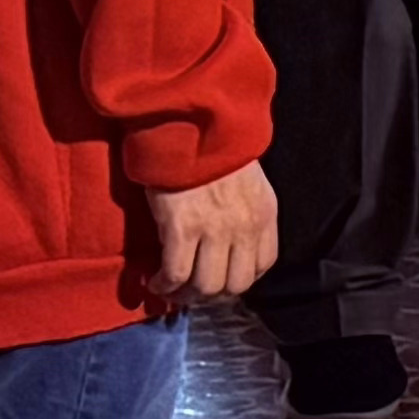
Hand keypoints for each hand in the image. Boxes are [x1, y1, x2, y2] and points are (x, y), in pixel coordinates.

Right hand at [126, 163, 279, 312]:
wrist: (189, 122)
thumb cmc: (212, 148)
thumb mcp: (247, 182)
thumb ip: (246, 213)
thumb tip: (230, 245)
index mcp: (264, 213)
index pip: (262, 265)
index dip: (239, 280)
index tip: (219, 279)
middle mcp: (245, 226)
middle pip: (235, 285)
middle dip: (212, 294)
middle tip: (191, 290)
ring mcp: (215, 229)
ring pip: (206, 286)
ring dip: (186, 295)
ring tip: (170, 288)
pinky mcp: (183, 229)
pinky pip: (176, 274)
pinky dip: (164, 284)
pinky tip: (154, 280)